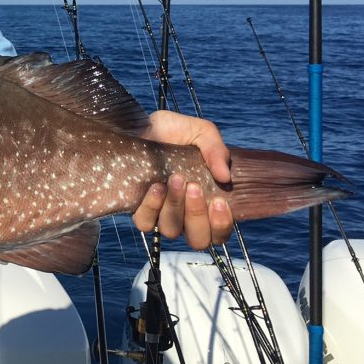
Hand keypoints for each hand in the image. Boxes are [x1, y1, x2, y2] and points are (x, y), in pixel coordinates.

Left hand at [131, 110, 233, 248]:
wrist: (138, 124)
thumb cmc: (173, 132)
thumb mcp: (201, 132)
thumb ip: (217, 151)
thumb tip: (225, 177)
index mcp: (205, 202)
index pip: (219, 232)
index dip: (222, 224)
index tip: (220, 201)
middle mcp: (184, 214)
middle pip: (198, 239)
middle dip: (198, 215)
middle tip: (194, 186)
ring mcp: (160, 214)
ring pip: (171, 230)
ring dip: (175, 207)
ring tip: (175, 179)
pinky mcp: (137, 209)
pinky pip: (145, 222)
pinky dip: (152, 206)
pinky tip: (156, 186)